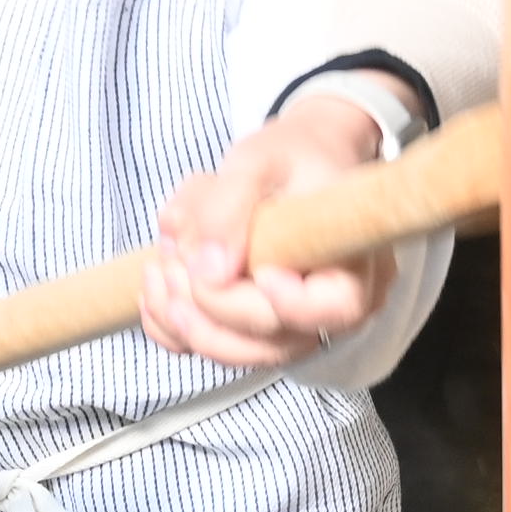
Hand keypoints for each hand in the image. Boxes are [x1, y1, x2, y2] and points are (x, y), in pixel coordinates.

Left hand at [142, 87, 399, 369]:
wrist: (297, 163)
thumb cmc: (292, 157)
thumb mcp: (259, 160)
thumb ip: (230, 207)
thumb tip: (208, 270)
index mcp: (356, 263)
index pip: (336, 309)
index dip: (289, 302)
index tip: (257, 269)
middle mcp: (331, 308)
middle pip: (275, 339)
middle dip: (214, 304)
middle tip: (176, 255)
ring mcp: (294, 326)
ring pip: (241, 354)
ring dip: (185, 320)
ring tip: (160, 266)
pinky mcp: (258, 329)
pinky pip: (214, 347)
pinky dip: (171, 326)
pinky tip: (154, 286)